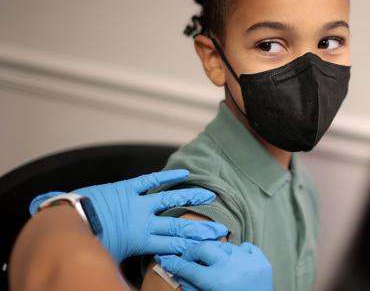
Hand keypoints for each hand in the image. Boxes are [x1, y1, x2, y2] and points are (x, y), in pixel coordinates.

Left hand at [29, 169, 227, 262]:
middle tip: (220, 228)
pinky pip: (150, 180)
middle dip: (200, 228)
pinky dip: (167, 176)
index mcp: (141, 240)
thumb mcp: (111, 260)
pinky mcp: (127, 188)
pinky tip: (182, 173)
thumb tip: (133, 286)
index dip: (192, 245)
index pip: (174, 244)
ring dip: (190, 196)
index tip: (209, 246)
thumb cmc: (85, 244)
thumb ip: (127, 269)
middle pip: (178, 225)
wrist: (67, 223)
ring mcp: (137, 203)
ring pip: (170, 198)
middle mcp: (144, 221)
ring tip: (209, 195)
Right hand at [156, 241, 272, 290]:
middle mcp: (232, 267)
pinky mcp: (262, 261)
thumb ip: (193, 286)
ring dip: (216, 253)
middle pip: (204, 248)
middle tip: (189, 259)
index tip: (167, 259)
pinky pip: (246, 247)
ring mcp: (249, 261)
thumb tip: (179, 274)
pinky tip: (235, 261)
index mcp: (216, 281)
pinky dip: (238, 252)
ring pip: (225, 246)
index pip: (188, 268)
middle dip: (193, 253)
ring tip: (214, 262)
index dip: (174, 263)